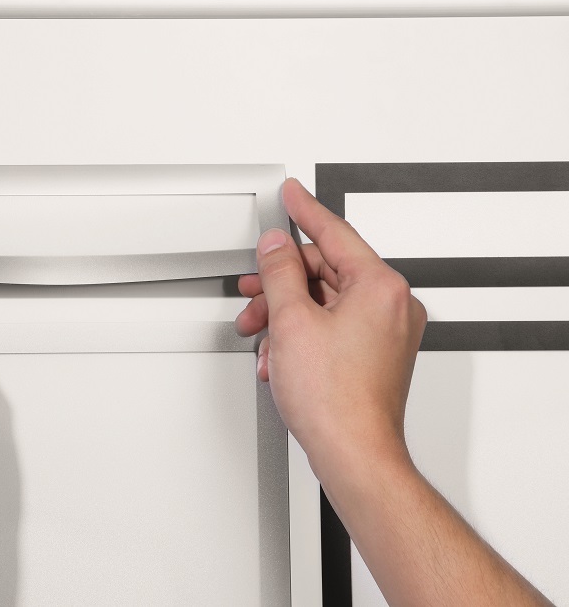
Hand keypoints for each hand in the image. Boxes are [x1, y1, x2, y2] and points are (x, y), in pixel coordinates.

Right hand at [234, 178, 426, 477]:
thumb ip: (280, 273)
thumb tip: (277, 247)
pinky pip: (333, 327)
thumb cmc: (336, 400)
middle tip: (255, 285)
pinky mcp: (376, 356)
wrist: (354, 453)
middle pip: (327, 271)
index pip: (335, 233)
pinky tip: (279, 355)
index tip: (291, 193)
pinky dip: (303, 335)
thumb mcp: (292, 322)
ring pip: (325, 302)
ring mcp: (387, 333)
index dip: (304, 210)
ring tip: (261, 331)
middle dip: (282, 283)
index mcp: (380, 287)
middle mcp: (392, 306)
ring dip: (286, 314)